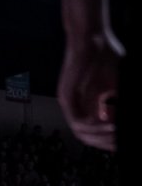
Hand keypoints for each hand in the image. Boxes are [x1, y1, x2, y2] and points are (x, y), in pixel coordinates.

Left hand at [57, 36, 122, 150]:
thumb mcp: (117, 86)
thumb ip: (116, 104)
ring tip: (117, 135)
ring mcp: (69, 103)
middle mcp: (76, 107)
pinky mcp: (65, 97)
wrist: (93, 40)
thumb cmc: (107, 58)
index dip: (109, 142)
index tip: (121, 145)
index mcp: (87, 105)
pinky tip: (110, 127)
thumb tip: (117, 125)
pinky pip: (76, 122)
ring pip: (81, 133)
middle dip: (106, 144)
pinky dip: (93, 128)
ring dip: (101, 138)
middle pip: (88, 137)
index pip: (95, 133)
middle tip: (120, 145)